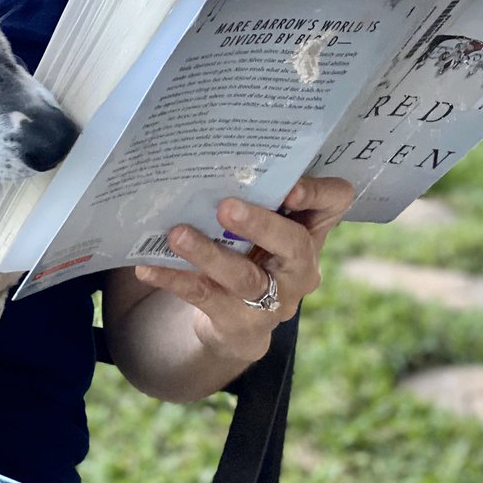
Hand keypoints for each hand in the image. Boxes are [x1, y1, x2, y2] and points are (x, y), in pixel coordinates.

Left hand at [134, 176, 353, 365]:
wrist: (238, 323)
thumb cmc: (251, 254)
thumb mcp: (262, 228)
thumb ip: (254, 199)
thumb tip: (206, 158)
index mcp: (311, 231)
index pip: (335, 202)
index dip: (318, 193)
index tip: (290, 188)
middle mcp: (301, 268)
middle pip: (294, 245)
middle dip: (261, 225)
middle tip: (226, 207)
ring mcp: (274, 300)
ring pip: (246, 278)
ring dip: (209, 254)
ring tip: (177, 235)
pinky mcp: (240, 323)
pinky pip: (205, 298)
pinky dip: (174, 280)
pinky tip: (148, 267)